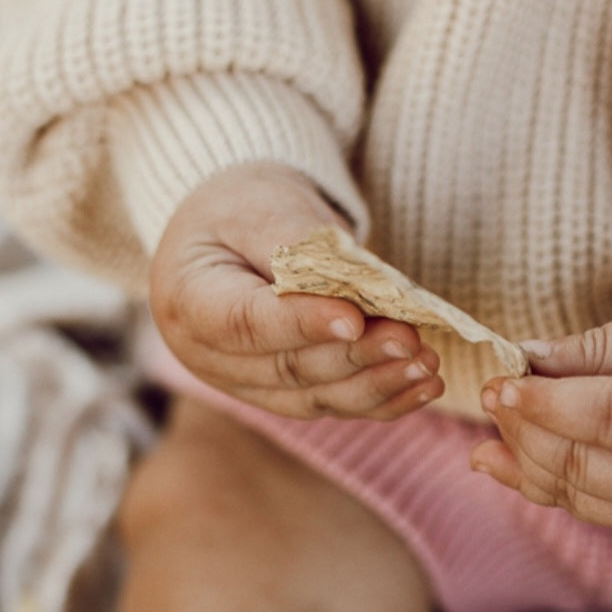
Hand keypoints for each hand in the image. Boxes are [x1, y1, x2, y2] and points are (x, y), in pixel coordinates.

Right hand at [149, 162, 443, 419]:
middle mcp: (207, 355)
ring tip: (426, 366)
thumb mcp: (259, 205)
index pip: (243, 322)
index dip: (299, 324)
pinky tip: (422, 386)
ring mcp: (242, 382)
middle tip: (411, 339)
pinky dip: (379, 400)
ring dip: (374, 385)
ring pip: (312, 398)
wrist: (229, 226)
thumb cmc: (240, 206)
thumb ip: (296, 244)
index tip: (354, 319)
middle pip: (285, 367)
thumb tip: (354, 284)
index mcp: (186, 300)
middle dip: (354, 357)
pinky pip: (330, 405)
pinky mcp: (279, 393)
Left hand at [471, 314, 611, 531]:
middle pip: (592, 465)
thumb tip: (529, 356)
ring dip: (527, 465)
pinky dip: (547, 488)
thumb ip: (600, 350)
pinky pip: (600, 513)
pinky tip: (505, 464)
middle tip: (491, 396)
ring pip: (589, 498)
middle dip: (528, 432)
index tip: (505, 385)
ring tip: (489, 430)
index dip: (552, 405)